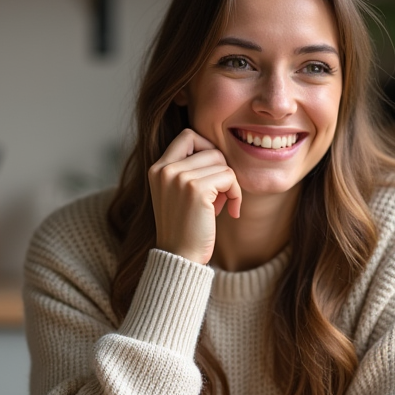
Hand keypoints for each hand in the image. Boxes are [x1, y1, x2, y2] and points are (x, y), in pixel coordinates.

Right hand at [148, 129, 241, 264]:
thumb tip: (219, 152)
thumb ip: (189, 171)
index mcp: (157, 169)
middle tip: (220, 195)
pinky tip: (231, 212)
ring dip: (230, 184)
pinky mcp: (196, 189)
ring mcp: (179, 178)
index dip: (207, 149)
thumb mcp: (178, 194)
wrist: (179, 258)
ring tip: (222, 205)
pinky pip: (229, 177)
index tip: (212, 175)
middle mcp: (165, 170)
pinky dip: (236, 194)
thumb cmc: (185, 229)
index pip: (188, 136)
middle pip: (210, 148)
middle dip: (221, 170)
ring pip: (222, 162)